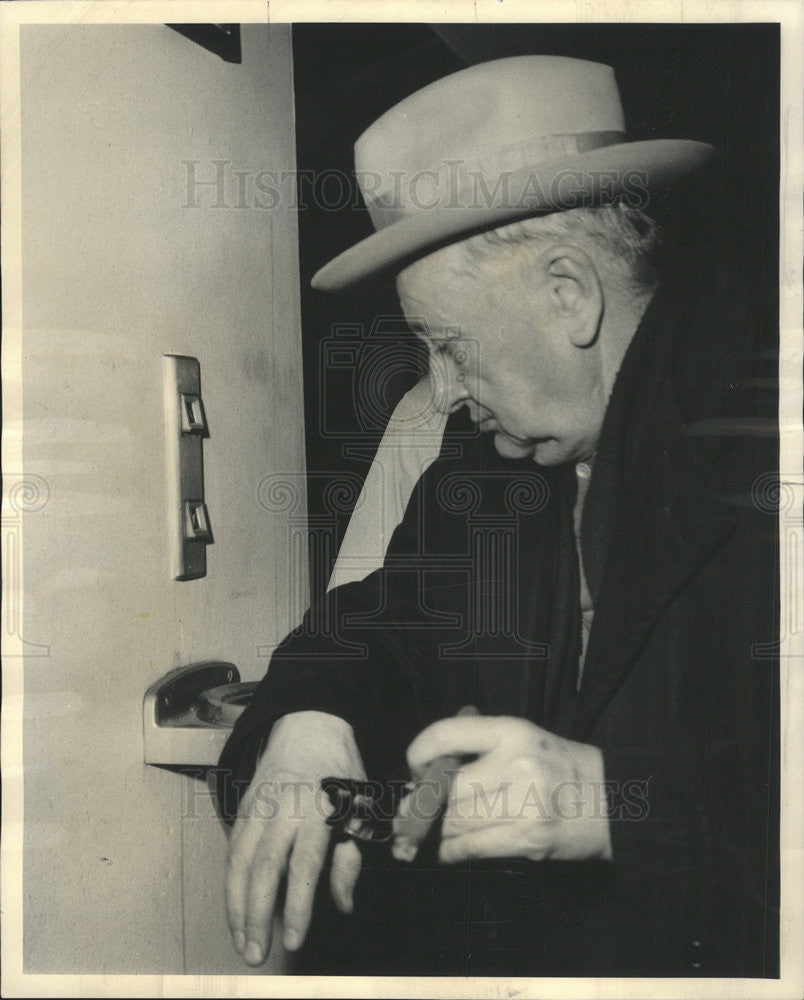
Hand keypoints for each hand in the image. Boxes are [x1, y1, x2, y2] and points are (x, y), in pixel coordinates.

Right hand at [225, 710, 365, 964]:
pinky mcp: (243, 807)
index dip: (298, 906)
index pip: (304, 866)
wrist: (310, 726)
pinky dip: (230, 883)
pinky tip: (235, 910)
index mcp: (318, 809)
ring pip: (239, 862)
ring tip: (241, 941)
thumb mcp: (360, 810)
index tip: (294, 939)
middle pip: (263, 868)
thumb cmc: (342, 772)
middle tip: (256, 953)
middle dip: (257, 915)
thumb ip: (350, 859)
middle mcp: (283, 808)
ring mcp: (258, 806)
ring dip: (236, 906)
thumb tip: (344, 905)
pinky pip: (232, 850)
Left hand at [399, 715, 611, 863]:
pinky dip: (453, 852)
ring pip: (456, 821)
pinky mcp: (529, 840)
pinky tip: (452, 850)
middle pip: (448, 788)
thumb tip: (426, 771)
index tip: (416, 767)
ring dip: (441, 830)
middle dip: (428, 803)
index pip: (446, 734)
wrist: (615, 800)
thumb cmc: (561, 767)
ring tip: (441, 830)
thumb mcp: (525, 738)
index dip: (419, 752)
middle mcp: (516, 763)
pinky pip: (472, 848)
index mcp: (512, 731)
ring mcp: (525, 804)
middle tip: (416, 810)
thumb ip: (480, 746)